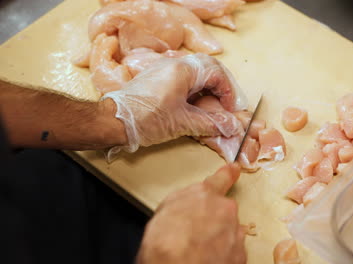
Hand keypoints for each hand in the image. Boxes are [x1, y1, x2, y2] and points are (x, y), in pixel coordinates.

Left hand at [102, 53, 246, 158]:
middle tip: (226, 105)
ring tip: (213, 106)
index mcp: (183, 70)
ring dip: (208, 88)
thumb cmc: (146, 119)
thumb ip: (211, 123)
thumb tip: (231, 126)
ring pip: (196, 72)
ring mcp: (164, 69)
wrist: (114, 121)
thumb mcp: (184, 123)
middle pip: (208, 68)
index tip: (230, 109)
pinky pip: (183, 77)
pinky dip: (195, 89)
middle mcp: (174, 64)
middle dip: (221, 86)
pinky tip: (196, 104)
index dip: (228, 91)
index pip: (216, 73)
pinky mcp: (157, 78)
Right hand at [136, 163, 246, 263]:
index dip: (228, 174)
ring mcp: (235, 232)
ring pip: (229, 231)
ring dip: (217, 238)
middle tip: (194, 233)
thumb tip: (188, 204)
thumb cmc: (166, 242)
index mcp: (206, 195)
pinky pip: (232, 251)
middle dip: (212, 219)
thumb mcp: (165, 209)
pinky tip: (207, 259)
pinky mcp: (239, 255)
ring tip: (198, 249)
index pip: (221, 179)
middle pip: (223, 210)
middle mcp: (225, 210)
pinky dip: (222, 255)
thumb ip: (184, 200)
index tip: (234, 169)